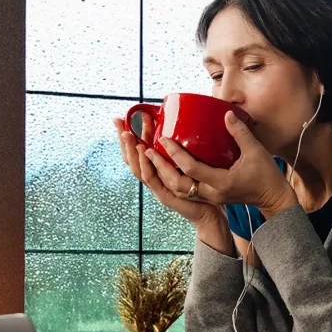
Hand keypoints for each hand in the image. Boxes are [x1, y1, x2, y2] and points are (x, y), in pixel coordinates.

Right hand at [112, 116, 227, 231]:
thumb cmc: (202, 187)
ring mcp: (157, 188)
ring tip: (128, 134)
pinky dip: (147, 165)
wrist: (211, 214)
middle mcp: (153, 179)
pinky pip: (153, 180)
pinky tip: (144, 153)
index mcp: (156, 170)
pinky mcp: (165, 197)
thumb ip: (183, 146)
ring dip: (131, 150)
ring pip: (138, 169)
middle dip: (124, 140)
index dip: (129, 135)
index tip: (124, 117)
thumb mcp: (190, 162)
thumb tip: (185, 122)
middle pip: (131, 159)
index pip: (137, 151)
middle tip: (120, 122)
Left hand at [153, 111, 298, 218]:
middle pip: (178, 184)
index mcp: (221, 183)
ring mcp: (211, 197)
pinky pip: (187, 190)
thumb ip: (240, 133)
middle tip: (147, 150)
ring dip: (164, 175)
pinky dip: (175, 179)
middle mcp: (212, 193)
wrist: (273, 198)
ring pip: (180, 189)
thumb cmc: (267, 177)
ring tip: (152, 157)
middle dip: (160, 168)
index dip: (176, 154)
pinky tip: (169, 166)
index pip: (191, 169)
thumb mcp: (256, 152)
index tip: (163, 139)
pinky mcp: (211, 196)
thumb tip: (226, 114)